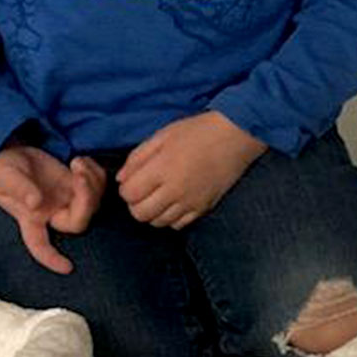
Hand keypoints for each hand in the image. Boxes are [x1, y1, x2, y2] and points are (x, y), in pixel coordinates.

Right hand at [0, 144, 106, 275]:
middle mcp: (52, 213)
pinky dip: (96, 173)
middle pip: (78, 223)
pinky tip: (81, 161)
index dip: (52, 259)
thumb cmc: (4, 170)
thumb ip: (19, 188)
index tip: (67, 268)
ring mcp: (66, 199)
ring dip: (92, 182)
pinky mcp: (76, 184)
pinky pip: (98, 186)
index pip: (40, 245)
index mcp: (31, 219)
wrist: (13, 152)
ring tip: (77, 162)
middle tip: (79, 174)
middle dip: (86, 200)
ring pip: (93, 204)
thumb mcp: (5, 176)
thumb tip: (36, 202)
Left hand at [116, 111, 265, 229]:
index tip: (133, 179)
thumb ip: (138, 157)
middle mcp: (175, 190)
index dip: (126, 188)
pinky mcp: (203, 208)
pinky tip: (174, 202)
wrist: (235, 137)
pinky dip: (170, 217)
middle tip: (143, 190)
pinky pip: (178, 225)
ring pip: (158, 223)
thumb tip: (121, 178)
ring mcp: (190, 203)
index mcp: (162, 169)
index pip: (129, 194)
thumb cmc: (197, 131)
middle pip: (140, 214)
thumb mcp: (162, 135)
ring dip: (152, 212)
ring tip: (159, 195)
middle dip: (135, 203)